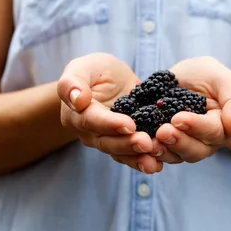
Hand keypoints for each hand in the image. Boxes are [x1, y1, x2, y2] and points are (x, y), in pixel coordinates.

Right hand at [57, 53, 162, 173]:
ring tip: (154, 161)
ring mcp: (107, 140)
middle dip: (127, 144)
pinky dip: (144, 160)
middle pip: (107, 142)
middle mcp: (89, 132)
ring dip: (137, 158)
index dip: (110, 124)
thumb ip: (72, 82)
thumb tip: (76, 100)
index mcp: (75, 114)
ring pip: (120, 153)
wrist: (111, 78)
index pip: (92, 121)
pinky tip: (158, 163)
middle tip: (146, 143)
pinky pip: (131, 155)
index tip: (130, 125)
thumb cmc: (93, 69)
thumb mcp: (82, 67)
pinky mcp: (124, 142)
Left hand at [155, 57, 230, 164]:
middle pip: (196, 150)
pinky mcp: (167, 145)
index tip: (178, 118)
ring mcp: (186, 145)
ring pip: (178, 156)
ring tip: (149, 141)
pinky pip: (161, 154)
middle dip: (178, 141)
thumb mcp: (224, 79)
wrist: (188, 77)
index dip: (197, 127)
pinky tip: (140, 143)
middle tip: (162, 131)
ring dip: (163, 150)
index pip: (214, 132)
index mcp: (225, 127)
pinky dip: (150, 152)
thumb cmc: (210, 76)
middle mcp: (207, 142)